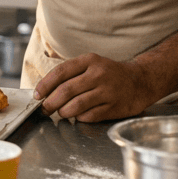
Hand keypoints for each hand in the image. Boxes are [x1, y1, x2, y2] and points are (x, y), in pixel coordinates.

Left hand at [33, 54, 162, 122]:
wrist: (140, 81)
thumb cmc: (109, 74)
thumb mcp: (91, 64)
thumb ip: (71, 74)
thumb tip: (45, 90)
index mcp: (90, 61)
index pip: (61, 72)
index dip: (45, 85)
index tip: (37, 95)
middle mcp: (98, 75)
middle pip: (66, 90)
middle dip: (50, 102)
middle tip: (45, 108)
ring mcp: (107, 91)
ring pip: (76, 105)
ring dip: (63, 111)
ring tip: (61, 112)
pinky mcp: (114, 107)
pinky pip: (89, 116)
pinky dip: (79, 117)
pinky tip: (78, 115)